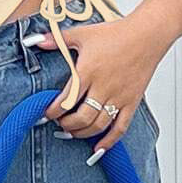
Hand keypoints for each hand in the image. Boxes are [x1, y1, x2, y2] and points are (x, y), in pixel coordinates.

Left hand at [32, 17, 161, 157]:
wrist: (146, 35)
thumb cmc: (116, 34)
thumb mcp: (82, 34)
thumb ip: (57, 40)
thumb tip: (34, 40)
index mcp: (88, 72)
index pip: (66, 100)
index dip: (53, 111)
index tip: (46, 114)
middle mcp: (103, 87)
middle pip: (82, 118)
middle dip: (66, 125)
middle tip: (59, 123)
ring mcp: (119, 97)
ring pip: (98, 125)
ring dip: (82, 133)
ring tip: (73, 132)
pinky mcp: (132, 102)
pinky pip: (121, 127)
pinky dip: (109, 141)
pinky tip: (98, 148)